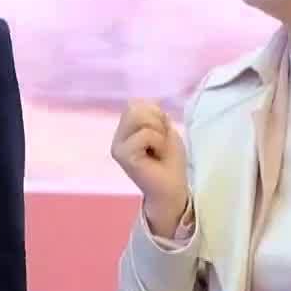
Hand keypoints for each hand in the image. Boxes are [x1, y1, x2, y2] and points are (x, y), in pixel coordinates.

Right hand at [111, 99, 189, 235]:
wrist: (172, 189)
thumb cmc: (169, 162)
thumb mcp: (164, 131)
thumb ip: (152, 115)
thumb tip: (142, 102)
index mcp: (125, 130)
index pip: (135, 104)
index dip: (156, 115)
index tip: (161, 136)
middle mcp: (117, 138)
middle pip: (135, 108)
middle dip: (157, 122)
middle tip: (160, 144)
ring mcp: (117, 147)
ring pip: (141, 118)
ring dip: (159, 134)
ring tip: (158, 151)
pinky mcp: (123, 155)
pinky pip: (146, 134)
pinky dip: (158, 143)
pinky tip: (155, 157)